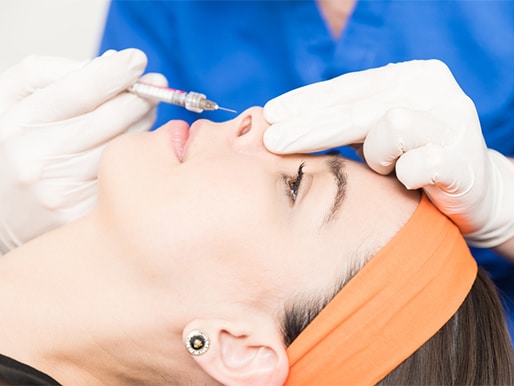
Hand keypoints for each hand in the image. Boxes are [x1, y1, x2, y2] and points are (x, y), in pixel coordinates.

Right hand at [0, 49, 166, 252]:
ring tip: (146, 110)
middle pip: (111, 118)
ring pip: (123, 147)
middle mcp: (38, 159)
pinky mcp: (79, 214)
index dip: (117, 71)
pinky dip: (138, 156)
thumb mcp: (12, 100)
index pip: (82, 89)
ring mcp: (60, 191)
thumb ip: (50, 74)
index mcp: (20, 124)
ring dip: (143, 123)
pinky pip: (123, 176)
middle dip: (140, 95)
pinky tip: (136, 146)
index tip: (137, 60)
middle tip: (155, 85)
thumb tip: (104, 64)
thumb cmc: (10, 145)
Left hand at [263, 60, 513, 252]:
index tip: (270, 115)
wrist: (476, 192)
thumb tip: (280, 124)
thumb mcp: (374, 134)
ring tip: (388, 168)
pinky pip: (416, 165)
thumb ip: (341, 122)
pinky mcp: (465, 157)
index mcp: (407, 77)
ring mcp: (452, 119)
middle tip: (273, 143)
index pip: (345, 87)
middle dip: (310, 127)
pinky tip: (411, 182)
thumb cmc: (413, 161)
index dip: (305, 101)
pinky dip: (405, 177)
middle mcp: (432, 89)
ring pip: (388, 128)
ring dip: (377, 156)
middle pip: (355, 107)